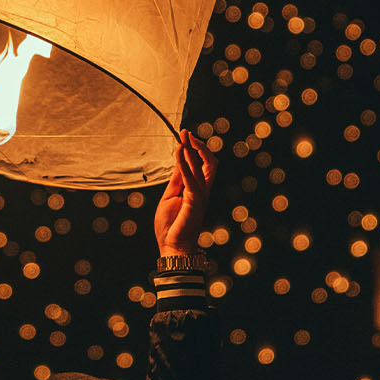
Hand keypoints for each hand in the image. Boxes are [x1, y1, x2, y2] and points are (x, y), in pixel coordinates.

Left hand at [153, 129, 218, 256]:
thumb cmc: (171, 226)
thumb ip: (177, 180)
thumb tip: (179, 161)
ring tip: (183, 137)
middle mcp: (202, 191)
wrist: (172, 247)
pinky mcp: (194, 200)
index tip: (184, 137)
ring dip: (191, 150)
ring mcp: (200, 196)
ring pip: (202, 166)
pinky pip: (191, 178)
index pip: (201, 164)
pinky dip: (185, 164)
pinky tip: (178, 153)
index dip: (194, 149)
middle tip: (187, 132)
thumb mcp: (170, 196)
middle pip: (209, 162)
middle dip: (198, 145)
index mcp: (197, 190)